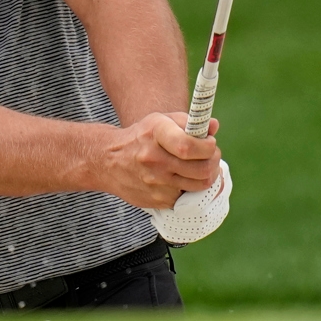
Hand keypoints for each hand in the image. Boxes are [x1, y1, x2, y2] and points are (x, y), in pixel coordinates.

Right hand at [97, 112, 220, 208]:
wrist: (106, 161)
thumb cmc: (140, 138)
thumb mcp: (159, 121)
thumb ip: (188, 122)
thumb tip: (214, 126)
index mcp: (154, 135)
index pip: (189, 146)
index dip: (208, 147)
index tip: (210, 143)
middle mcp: (153, 159)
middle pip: (201, 169)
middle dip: (214, 162)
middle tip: (211, 156)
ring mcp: (155, 182)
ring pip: (199, 185)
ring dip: (207, 176)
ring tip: (200, 167)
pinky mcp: (156, 199)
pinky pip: (187, 197)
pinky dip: (190, 188)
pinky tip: (183, 179)